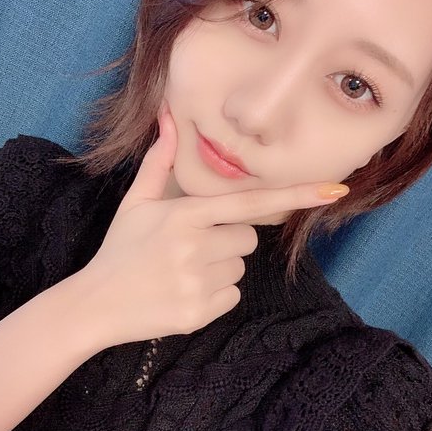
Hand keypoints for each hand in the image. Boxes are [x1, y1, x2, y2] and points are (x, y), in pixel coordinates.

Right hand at [75, 101, 348, 348]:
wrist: (96, 303)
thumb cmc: (120, 248)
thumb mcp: (136, 202)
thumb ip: (159, 161)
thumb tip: (167, 117)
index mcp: (185, 216)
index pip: (251, 203)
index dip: (296, 196)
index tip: (335, 191)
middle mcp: (196, 248)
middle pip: (248, 238)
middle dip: (228, 238)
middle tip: (191, 246)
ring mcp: (199, 283)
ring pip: (240, 267)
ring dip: (220, 266)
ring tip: (182, 269)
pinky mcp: (200, 312)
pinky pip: (231, 295)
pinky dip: (214, 293)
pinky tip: (183, 290)